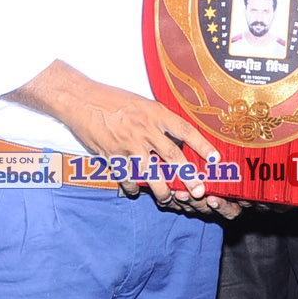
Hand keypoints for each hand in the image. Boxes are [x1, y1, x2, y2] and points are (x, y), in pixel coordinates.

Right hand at [21, 65, 238, 217]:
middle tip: (198, 191)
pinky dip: (131, 187)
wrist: (82, 100)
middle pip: (173, 156)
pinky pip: (126, 177)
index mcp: (156, 114)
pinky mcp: (112, 155)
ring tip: (167, 199)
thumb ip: (158, 119)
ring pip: (152, 173)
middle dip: (188, 177)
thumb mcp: (142, 103)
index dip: (203, 145)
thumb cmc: (112, 99)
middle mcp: (146, 129)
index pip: (186, 130)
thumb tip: (176, 135)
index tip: (216, 159)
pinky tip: (134, 191)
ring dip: (161, 190)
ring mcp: (129, 144)